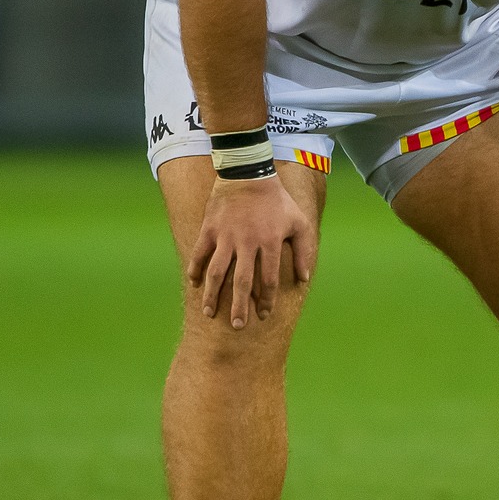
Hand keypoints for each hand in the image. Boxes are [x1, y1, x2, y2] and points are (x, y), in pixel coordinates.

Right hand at [186, 174, 316, 329]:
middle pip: (242, 282)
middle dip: (240, 307)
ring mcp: (226, 236)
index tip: (264, 315)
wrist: (248, 174)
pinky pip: (200, 253)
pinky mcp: (210, 228)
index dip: (267, 300)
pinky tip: (194, 284)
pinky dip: (195, 269)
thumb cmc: (277, 201)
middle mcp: (247, 242)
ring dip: (213, 295)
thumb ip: (303, 251)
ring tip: (210, 313)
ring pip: (217, 272)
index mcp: (270, 242)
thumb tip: (304, 279)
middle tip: (238, 326)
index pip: (268, 280)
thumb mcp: (298, 223)